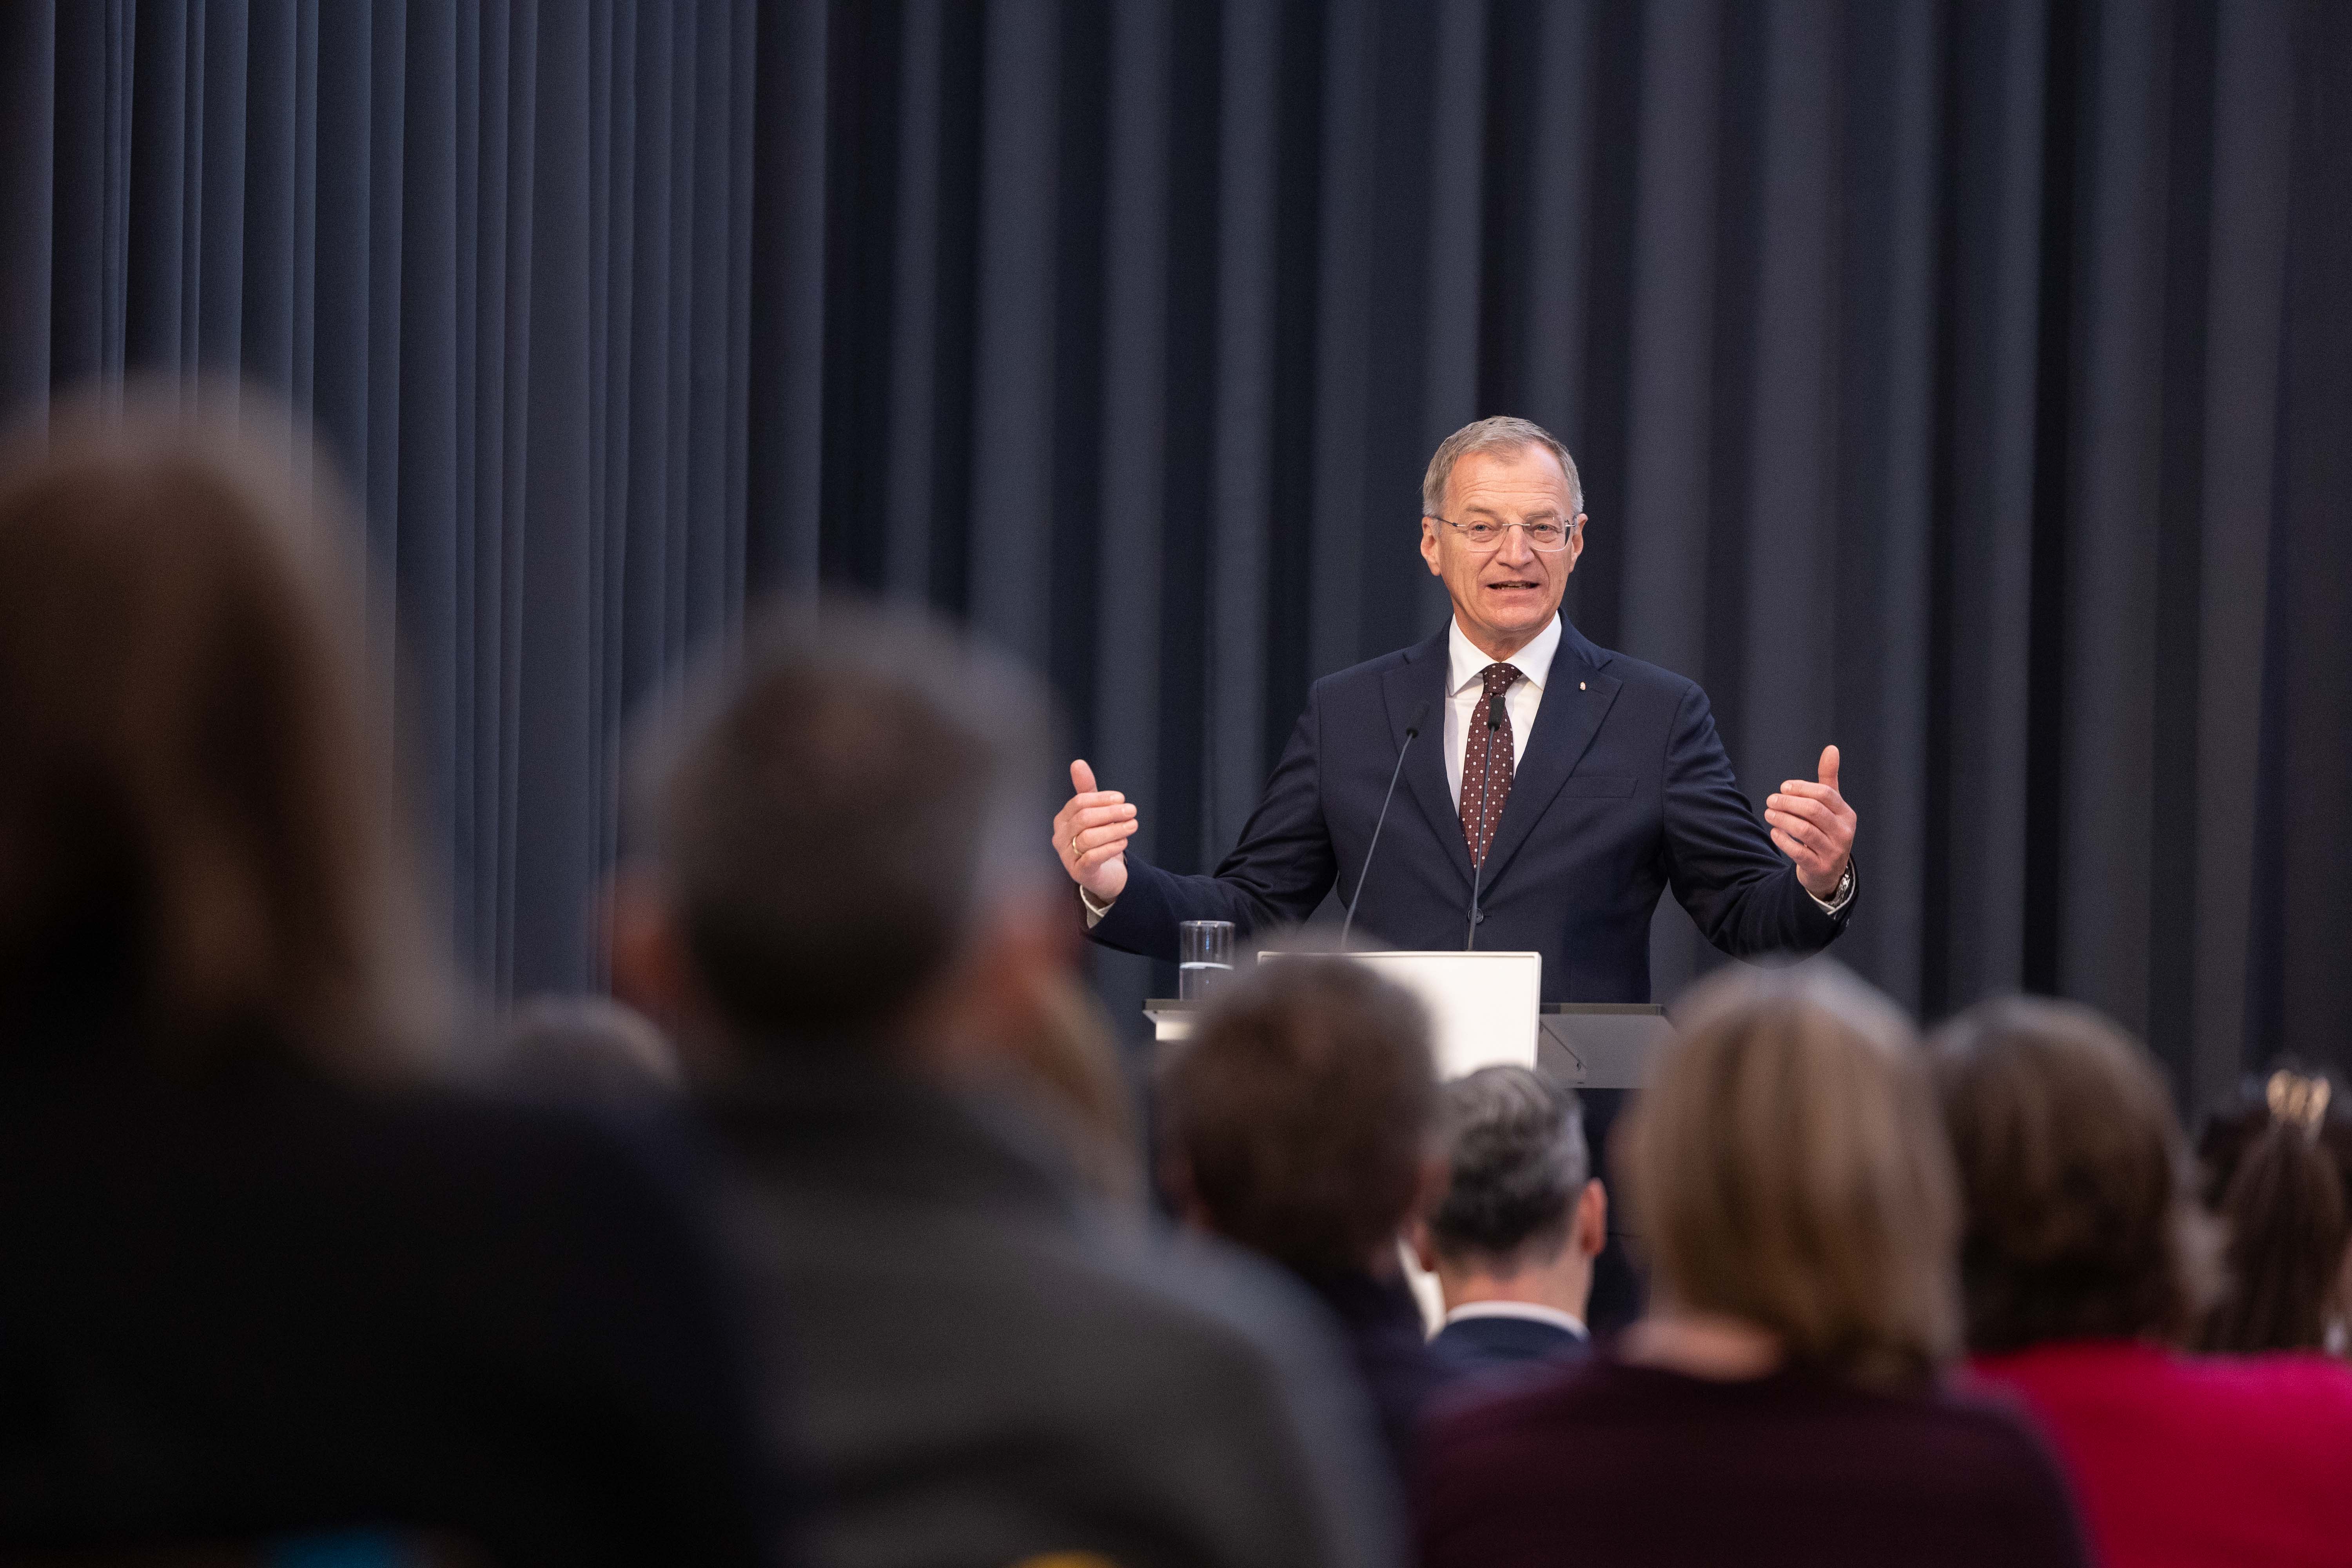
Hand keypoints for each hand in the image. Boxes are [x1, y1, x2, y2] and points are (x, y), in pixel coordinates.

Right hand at [1053, 759, 1137, 903]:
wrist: (1104, 872)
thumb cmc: (1099, 838)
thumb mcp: (1095, 812)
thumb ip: (1087, 789)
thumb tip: (1077, 763)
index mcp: (1062, 819)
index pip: (1079, 803)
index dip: (1102, 799)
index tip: (1122, 798)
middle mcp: (1060, 837)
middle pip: (1084, 819)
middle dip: (1111, 813)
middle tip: (1132, 811)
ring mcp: (1067, 856)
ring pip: (1088, 838)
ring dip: (1115, 830)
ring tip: (1133, 825)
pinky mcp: (1079, 872)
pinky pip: (1093, 857)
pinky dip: (1110, 848)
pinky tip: (1124, 842)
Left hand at [1766, 745, 1855, 900]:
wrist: (1827, 871)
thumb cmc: (1826, 830)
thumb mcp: (1830, 806)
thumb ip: (1828, 779)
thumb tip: (1831, 748)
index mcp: (1847, 814)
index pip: (1824, 794)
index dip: (1801, 788)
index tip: (1783, 787)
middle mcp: (1844, 833)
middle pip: (1813, 810)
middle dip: (1788, 803)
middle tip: (1770, 800)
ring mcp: (1833, 852)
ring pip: (1805, 830)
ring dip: (1782, 819)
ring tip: (1768, 813)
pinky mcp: (1819, 867)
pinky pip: (1798, 852)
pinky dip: (1783, 840)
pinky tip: (1774, 831)